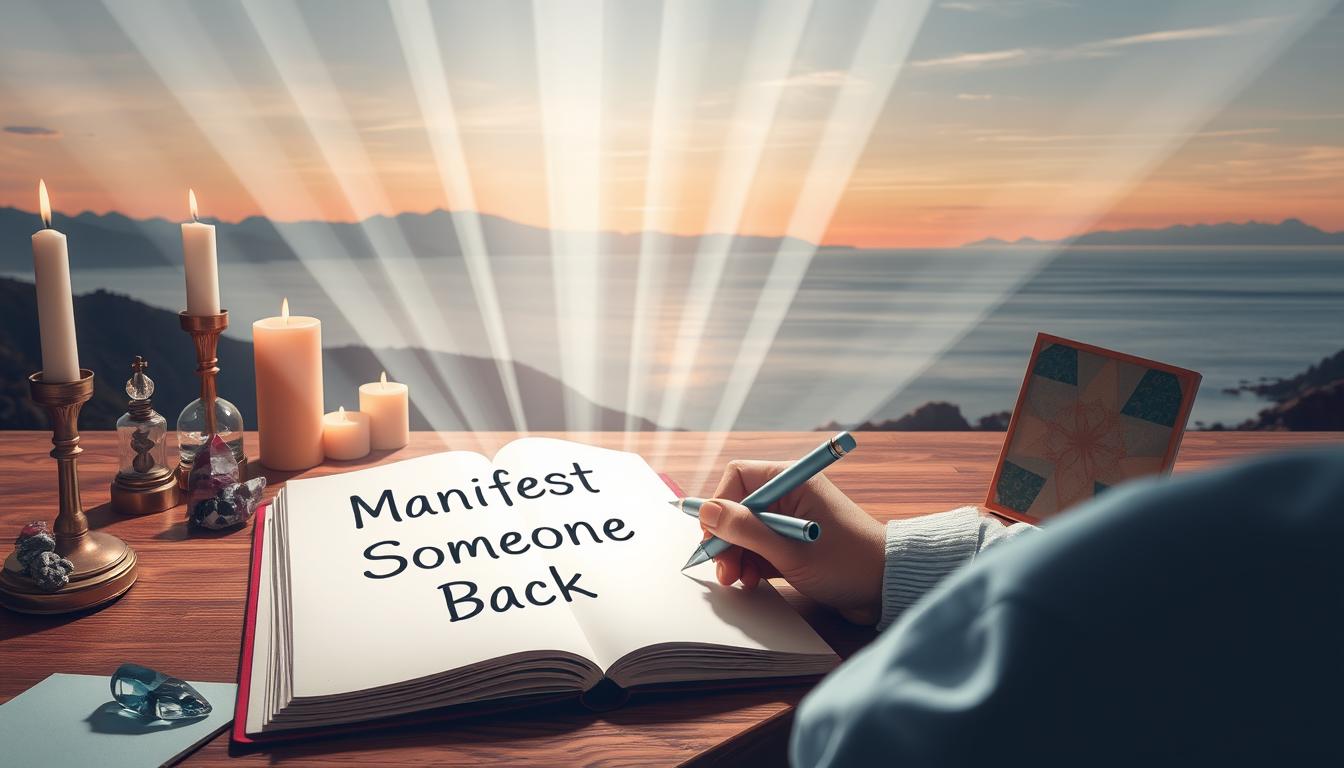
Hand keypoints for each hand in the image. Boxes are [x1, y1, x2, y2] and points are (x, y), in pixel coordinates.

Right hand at [699, 460, 886, 624]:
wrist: (887, 589)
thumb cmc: (847, 564)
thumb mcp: (789, 551)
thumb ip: (745, 530)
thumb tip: (705, 511)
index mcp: (792, 481)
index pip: (737, 478)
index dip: (719, 506)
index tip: (712, 538)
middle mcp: (790, 495)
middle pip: (738, 507)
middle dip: (727, 539)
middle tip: (723, 571)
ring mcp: (791, 519)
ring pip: (746, 530)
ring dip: (737, 555)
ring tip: (738, 580)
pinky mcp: (794, 541)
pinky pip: (761, 546)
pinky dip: (752, 563)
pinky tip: (752, 581)